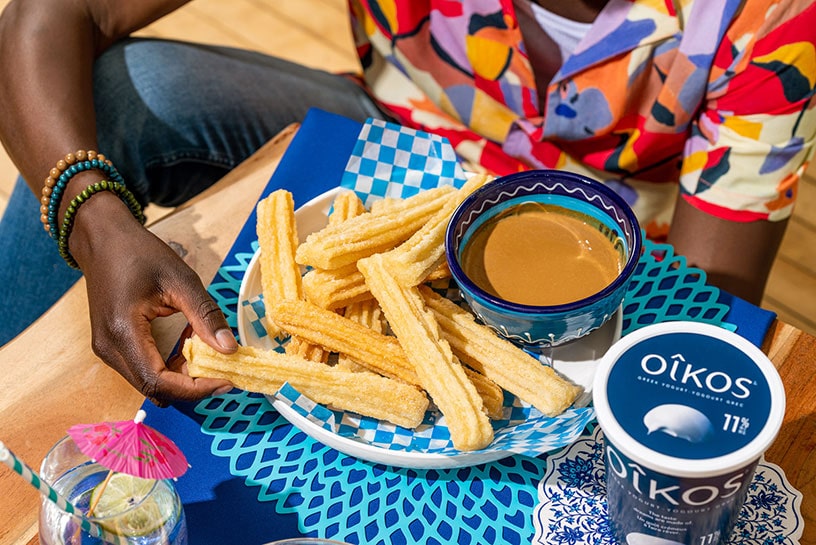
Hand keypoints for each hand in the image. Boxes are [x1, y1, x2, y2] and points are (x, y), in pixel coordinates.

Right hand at [73, 196, 236, 404]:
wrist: (103, 239)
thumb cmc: (139, 253)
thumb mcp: (181, 280)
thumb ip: (206, 316)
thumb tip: (230, 349)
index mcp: (122, 332)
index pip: (158, 381)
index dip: (194, 389)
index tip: (226, 381)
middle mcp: (109, 349)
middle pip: (154, 388)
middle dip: (192, 386)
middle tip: (224, 371)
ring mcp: (108, 350)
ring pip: (149, 382)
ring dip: (182, 375)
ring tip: (208, 352)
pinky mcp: (113, 346)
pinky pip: (144, 369)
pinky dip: (171, 365)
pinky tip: (188, 344)